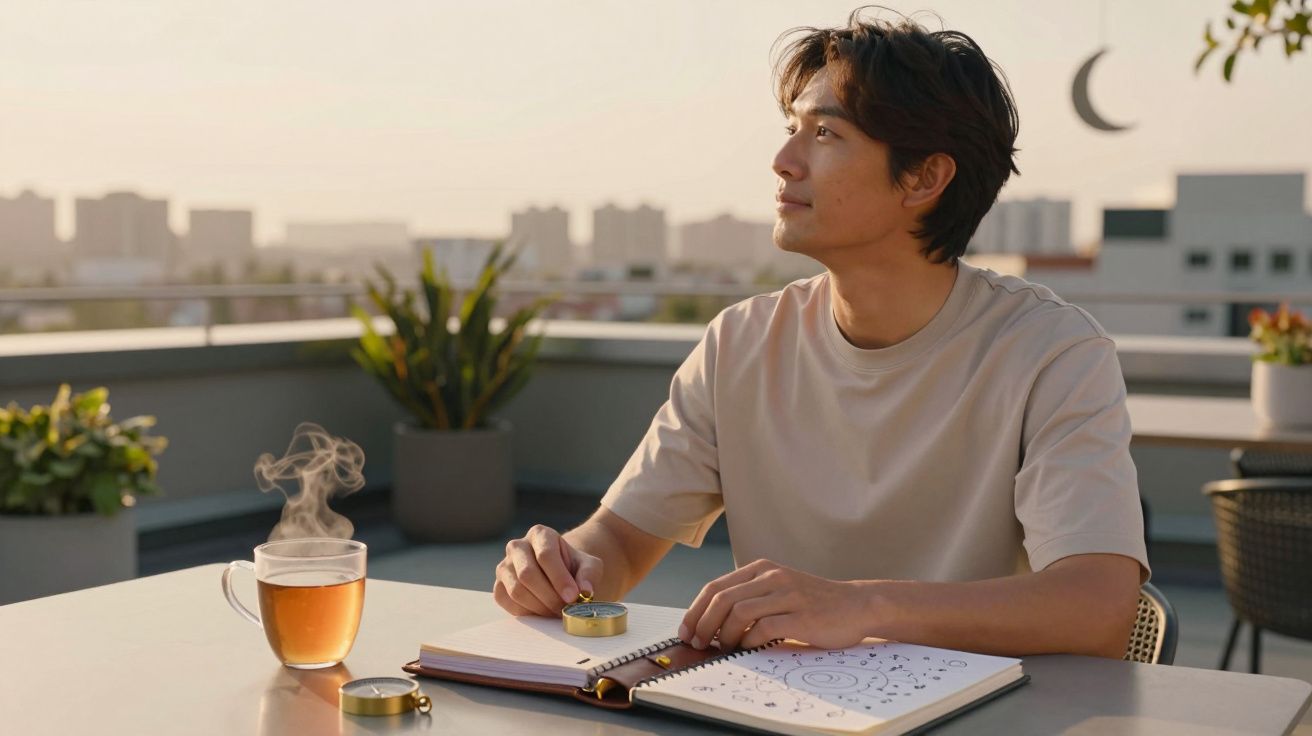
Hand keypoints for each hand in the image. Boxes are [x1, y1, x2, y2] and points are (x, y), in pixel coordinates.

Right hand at [493, 524, 602, 616]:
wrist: (557, 574)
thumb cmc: (573, 567)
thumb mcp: (589, 565)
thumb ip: (589, 574)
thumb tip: (585, 591)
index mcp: (540, 534)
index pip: (545, 555)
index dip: (559, 578)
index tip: (573, 597)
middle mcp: (517, 546)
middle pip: (527, 574)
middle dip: (549, 596)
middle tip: (565, 610)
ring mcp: (504, 566)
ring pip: (516, 590)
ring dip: (539, 607)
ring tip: (556, 612)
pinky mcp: (498, 586)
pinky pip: (507, 602)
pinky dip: (526, 612)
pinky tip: (542, 612)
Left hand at [679, 559, 875, 650]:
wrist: (855, 605)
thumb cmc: (812, 603)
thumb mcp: (777, 589)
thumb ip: (749, 598)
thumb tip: (710, 624)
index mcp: (761, 569)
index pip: (716, 587)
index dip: (695, 610)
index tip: (686, 631)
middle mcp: (772, 577)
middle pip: (722, 598)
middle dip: (703, 624)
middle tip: (698, 643)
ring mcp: (787, 595)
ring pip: (739, 612)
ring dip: (724, 634)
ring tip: (724, 647)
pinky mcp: (801, 616)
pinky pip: (764, 628)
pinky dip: (749, 640)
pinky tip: (748, 647)